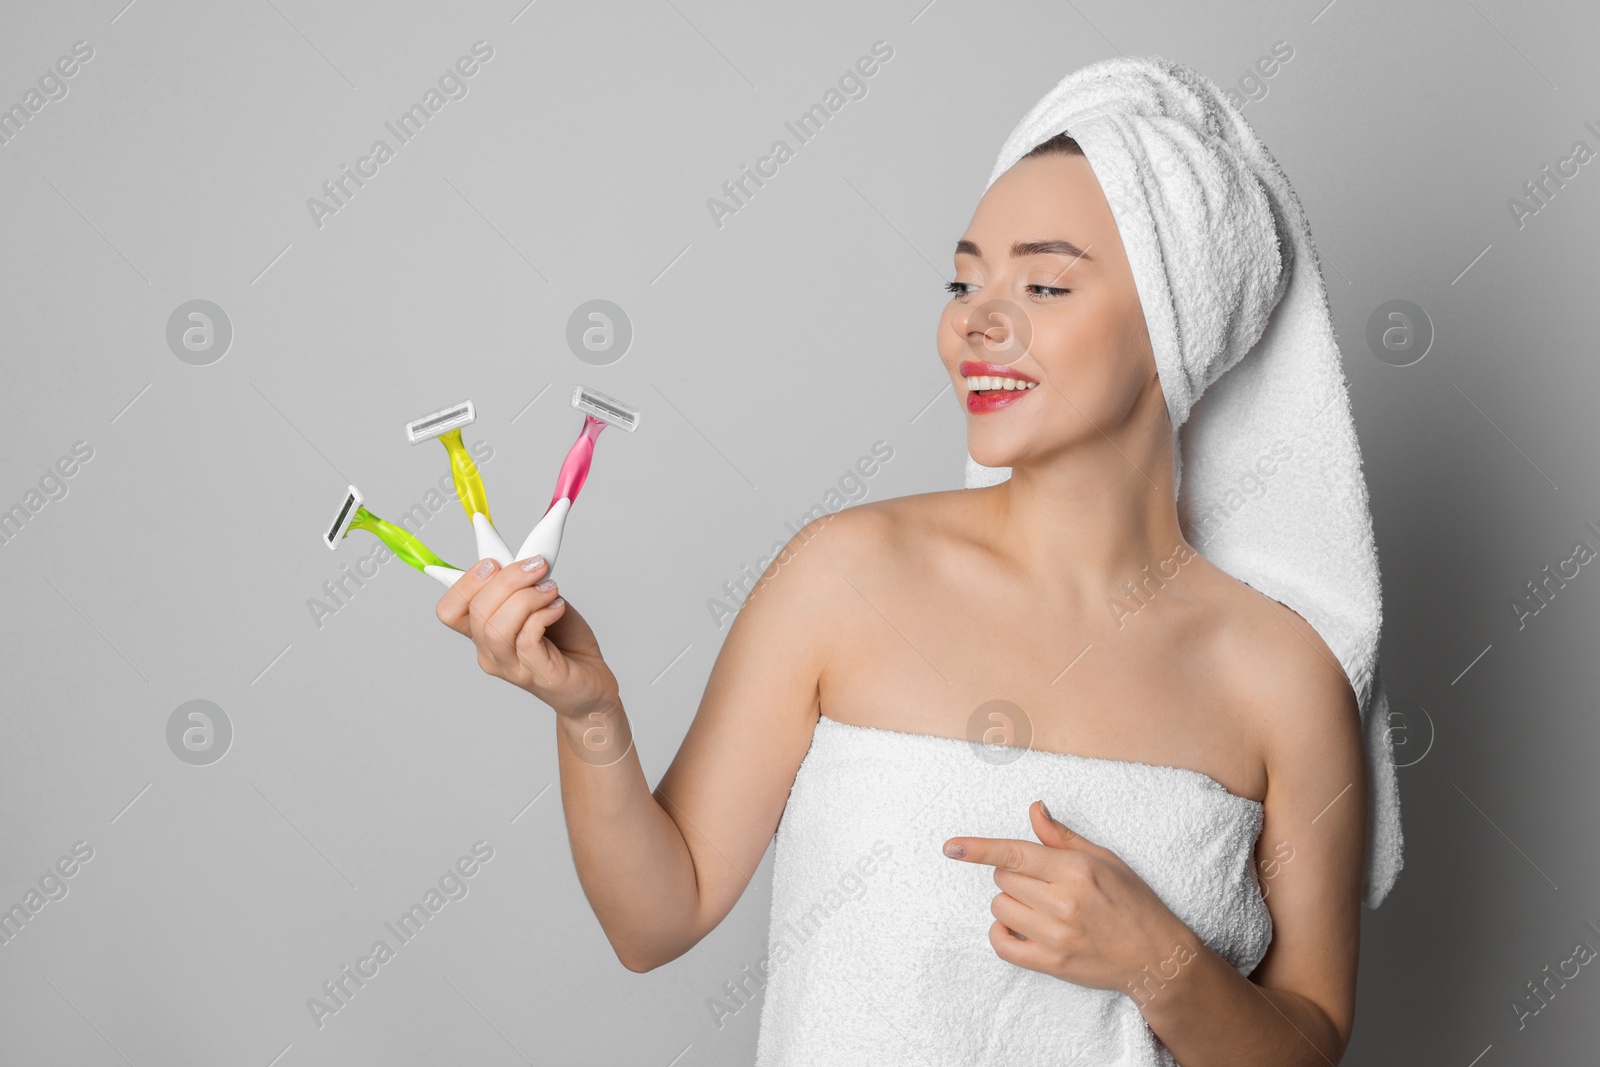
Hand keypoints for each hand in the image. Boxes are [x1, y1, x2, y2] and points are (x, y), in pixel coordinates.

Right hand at [435, 555, 618, 718]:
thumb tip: (516, 557)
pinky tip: (558, 607)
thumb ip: (522, 582)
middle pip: (475, 612)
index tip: (493, 561)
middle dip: (507, 579)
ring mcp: (510, 667)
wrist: (591, 679)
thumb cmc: (564, 640)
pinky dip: (543, 614)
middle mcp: (489, 652)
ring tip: (550, 589)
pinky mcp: (536, 674)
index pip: (449, 610)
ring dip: (526, 597)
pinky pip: (526, 639)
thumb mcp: (539, 600)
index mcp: (482, 631)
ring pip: (496, 628)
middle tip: (537, 566)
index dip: (464, 582)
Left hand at [943, 801, 1194, 993]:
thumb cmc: (1133, 902)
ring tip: (1038, 906)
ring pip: (1000, 908)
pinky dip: (1002, 933)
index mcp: (1075, 870)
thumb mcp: (1104, 859)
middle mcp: (1062, 902)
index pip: (1014, 853)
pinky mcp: (1050, 962)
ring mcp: (1054, 935)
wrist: (1156, 957)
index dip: (977, 848)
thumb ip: (1062, 837)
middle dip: (1015, 875)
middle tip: (1042, 882)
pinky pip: (1002, 945)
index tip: (950, 847)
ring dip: (1010, 903)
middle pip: (1003, 878)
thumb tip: (1034, 809)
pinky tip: (1018, 927)